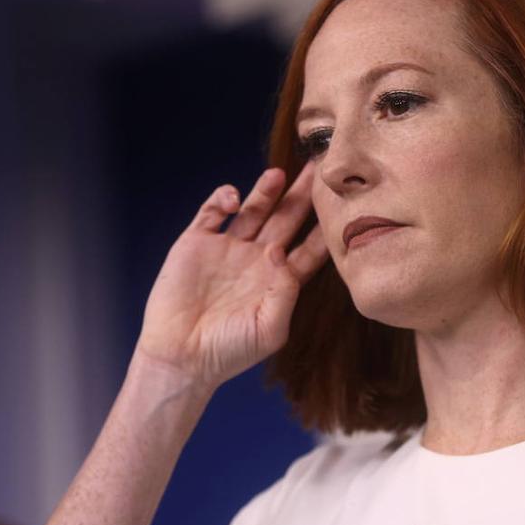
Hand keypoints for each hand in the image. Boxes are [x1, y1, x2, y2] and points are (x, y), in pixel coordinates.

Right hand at [134, 164, 328, 390]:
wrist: (180, 356)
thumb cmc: (229, 351)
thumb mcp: (270, 329)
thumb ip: (285, 292)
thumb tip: (280, 252)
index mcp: (277, 282)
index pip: (309, 250)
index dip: (325, 230)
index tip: (344, 208)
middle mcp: (255, 261)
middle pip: (286, 221)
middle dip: (302, 196)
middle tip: (318, 169)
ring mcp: (226, 249)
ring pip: (253, 210)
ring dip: (266, 191)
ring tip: (279, 173)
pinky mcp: (196, 243)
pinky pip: (213, 211)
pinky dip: (224, 198)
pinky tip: (234, 200)